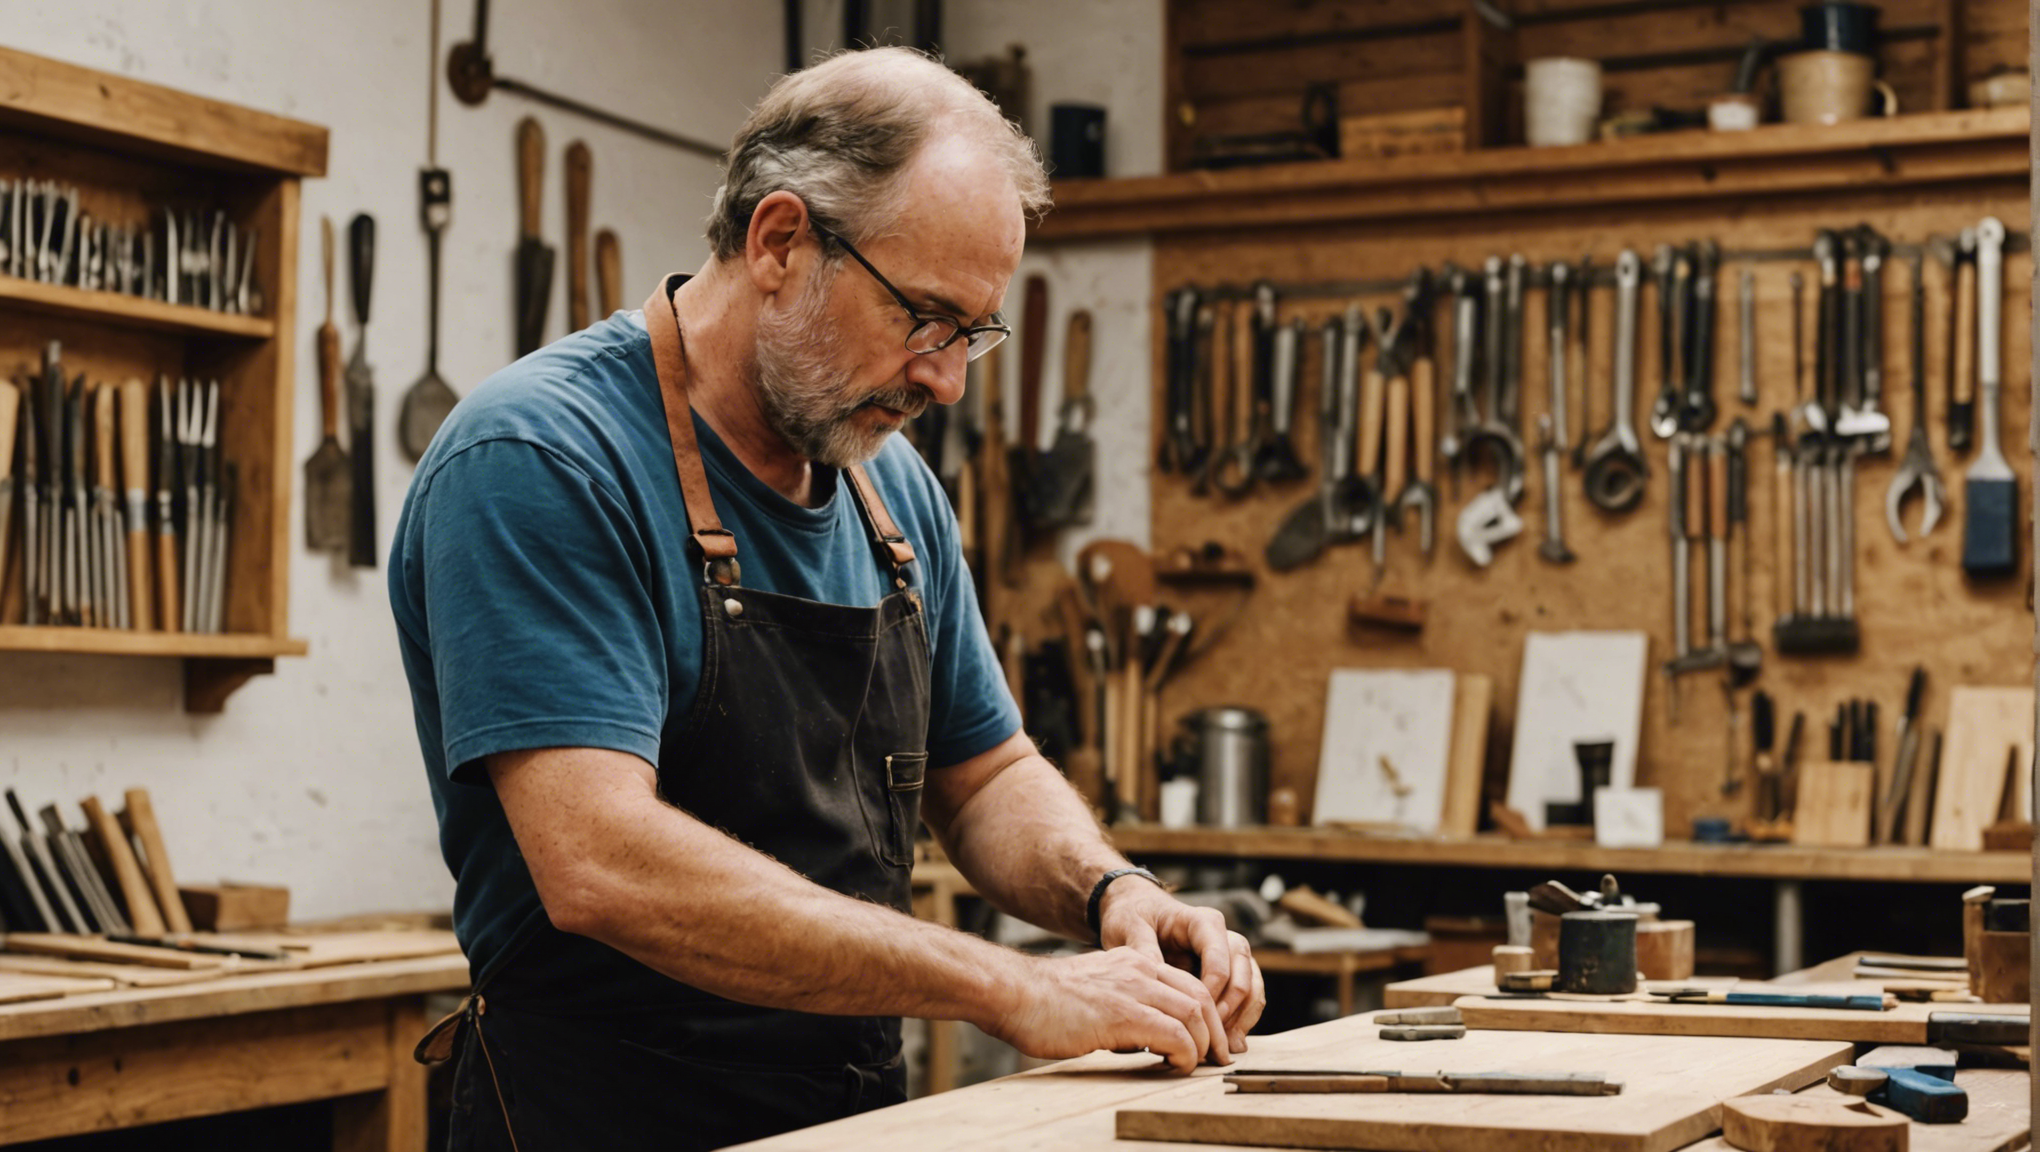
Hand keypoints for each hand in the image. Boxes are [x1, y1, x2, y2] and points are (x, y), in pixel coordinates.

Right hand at [987, 948, 1228, 1072]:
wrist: (1013, 994)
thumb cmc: (1043, 1003)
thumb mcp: (1094, 992)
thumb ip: (1121, 1004)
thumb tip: (1140, 1038)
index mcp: (1133, 962)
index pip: (1187, 983)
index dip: (1206, 1014)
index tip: (1208, 1041)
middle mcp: (1139, 969)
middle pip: (1200, 995)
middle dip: (1215, 1030)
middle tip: (1218, 1058)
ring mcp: (1132, 989)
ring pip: (1194, 1012)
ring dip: (1204, 1044)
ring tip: (1198, 1065)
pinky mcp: (1123, 1014)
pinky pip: (1174, 1034)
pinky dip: (1184, 1053)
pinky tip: (1175, 1066)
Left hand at [1098, 881, 1265, 1055]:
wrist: (1133, 912)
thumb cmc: (1132, 916)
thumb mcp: (1130, 928)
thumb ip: (1144, 952)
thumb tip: (1159, 984)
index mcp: (1203, 923)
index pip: (1220, 960)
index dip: (1211, 992)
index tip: (1192, 1016)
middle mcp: (1223, 937)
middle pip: (1244, 974)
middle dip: (1231, 1008)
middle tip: (1212, 1036)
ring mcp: (1229, 956)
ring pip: (1251, 987)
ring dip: (1242, 1017)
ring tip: (1227, 1045)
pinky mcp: (1227, 973)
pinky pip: (1246, 997)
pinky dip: (1241, 1019)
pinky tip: (1229, 1041)